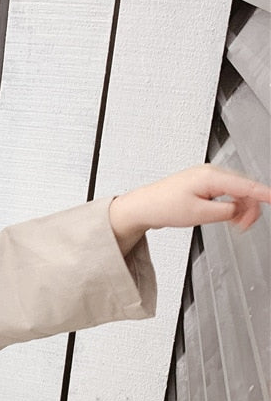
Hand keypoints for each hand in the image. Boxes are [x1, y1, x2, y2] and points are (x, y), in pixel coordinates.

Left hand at [109, 165, 270, 254]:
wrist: (142, 207)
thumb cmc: (163, 207)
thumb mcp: (199, 214)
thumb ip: (226, 211)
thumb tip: (240, 209)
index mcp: (210, 176)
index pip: (246, 185)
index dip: (264, 194)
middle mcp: (209, 173)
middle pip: (244, 188)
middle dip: (249, 208)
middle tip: (244, 227)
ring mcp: (206, 178)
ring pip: (236, 191)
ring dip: (239, 208)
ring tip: (234, 224)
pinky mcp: (202, 185)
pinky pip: (225, 193)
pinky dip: (229, 205)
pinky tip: (227, 216)